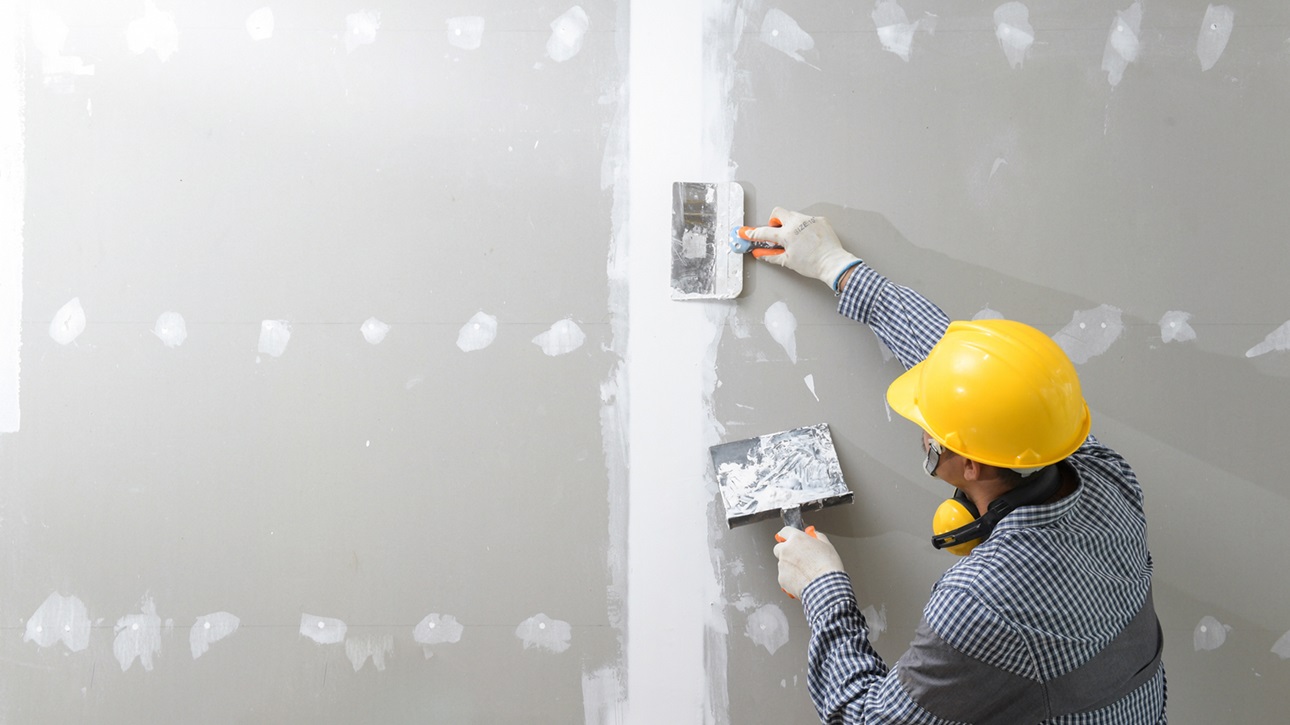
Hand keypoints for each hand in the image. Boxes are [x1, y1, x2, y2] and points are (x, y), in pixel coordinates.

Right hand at [745, 207, 859, 290]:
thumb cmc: (813, 264)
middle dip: (774, 221)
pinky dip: (805, 227)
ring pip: (793, 215)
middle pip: (778, 212)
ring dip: (790, 224)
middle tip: (777, 233)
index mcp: (787, 234)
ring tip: (796, 239)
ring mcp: (809, 220)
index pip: (764, 232)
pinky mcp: (820, 220)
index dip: (753, 233)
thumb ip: (771, 255)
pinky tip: (809, 238)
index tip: (747, 233)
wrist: (833, 263)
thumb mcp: (788, 261)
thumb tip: (761, 254)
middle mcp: (797, 223)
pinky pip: (807, 219)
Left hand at [773, 526, 844, 599]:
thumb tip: (814, 534)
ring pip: (782, 563)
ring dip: (789, 566)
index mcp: (796, 539)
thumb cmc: (827, 567)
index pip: (785, 531)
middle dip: (786, 551)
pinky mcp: (782, 578)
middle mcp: (786, 550)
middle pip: (779, 547)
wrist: (826, 587)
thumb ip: (818, 537)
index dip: (787, 535)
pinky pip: (784, 576)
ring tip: (805, 572)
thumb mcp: (827, 546)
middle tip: (797, 556)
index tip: (788, 538)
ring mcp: (782, 565)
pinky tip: (802, 580)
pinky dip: (790, 578)